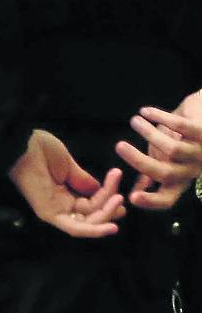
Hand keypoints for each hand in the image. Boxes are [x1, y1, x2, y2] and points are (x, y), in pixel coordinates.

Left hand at [9, 129, 124, 238]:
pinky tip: (111, 226)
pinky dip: (93, 230)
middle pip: (91, 215)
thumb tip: (102, 192)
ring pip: (86, 223)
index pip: (91, 202)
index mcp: (64, 193)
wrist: (24, 144)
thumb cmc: (42, 150)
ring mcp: (54, 210)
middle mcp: (60, 205)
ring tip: (119, 201)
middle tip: (122, 200)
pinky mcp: (49, 214)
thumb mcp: (69, 166)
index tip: (120, 188)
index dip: (106, 198)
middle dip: (109, 209)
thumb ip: (84, 181)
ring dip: (106, 215)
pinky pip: (74, 228)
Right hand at [116, 91, 201, 210]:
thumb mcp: (165, 159)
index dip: (151, 201)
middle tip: (119, 145)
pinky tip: (145, 111)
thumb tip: (135, 190)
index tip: (130, 197)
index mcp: (181, 180)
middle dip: (139, 161)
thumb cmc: (181, 140)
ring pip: (172, 149)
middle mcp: (193, 170)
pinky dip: (159, 117)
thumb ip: (151, 174)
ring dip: (148, 133)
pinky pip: (180, 126)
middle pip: (166, 173)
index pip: (168, 199)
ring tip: (134, 121)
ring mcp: (200, 152)